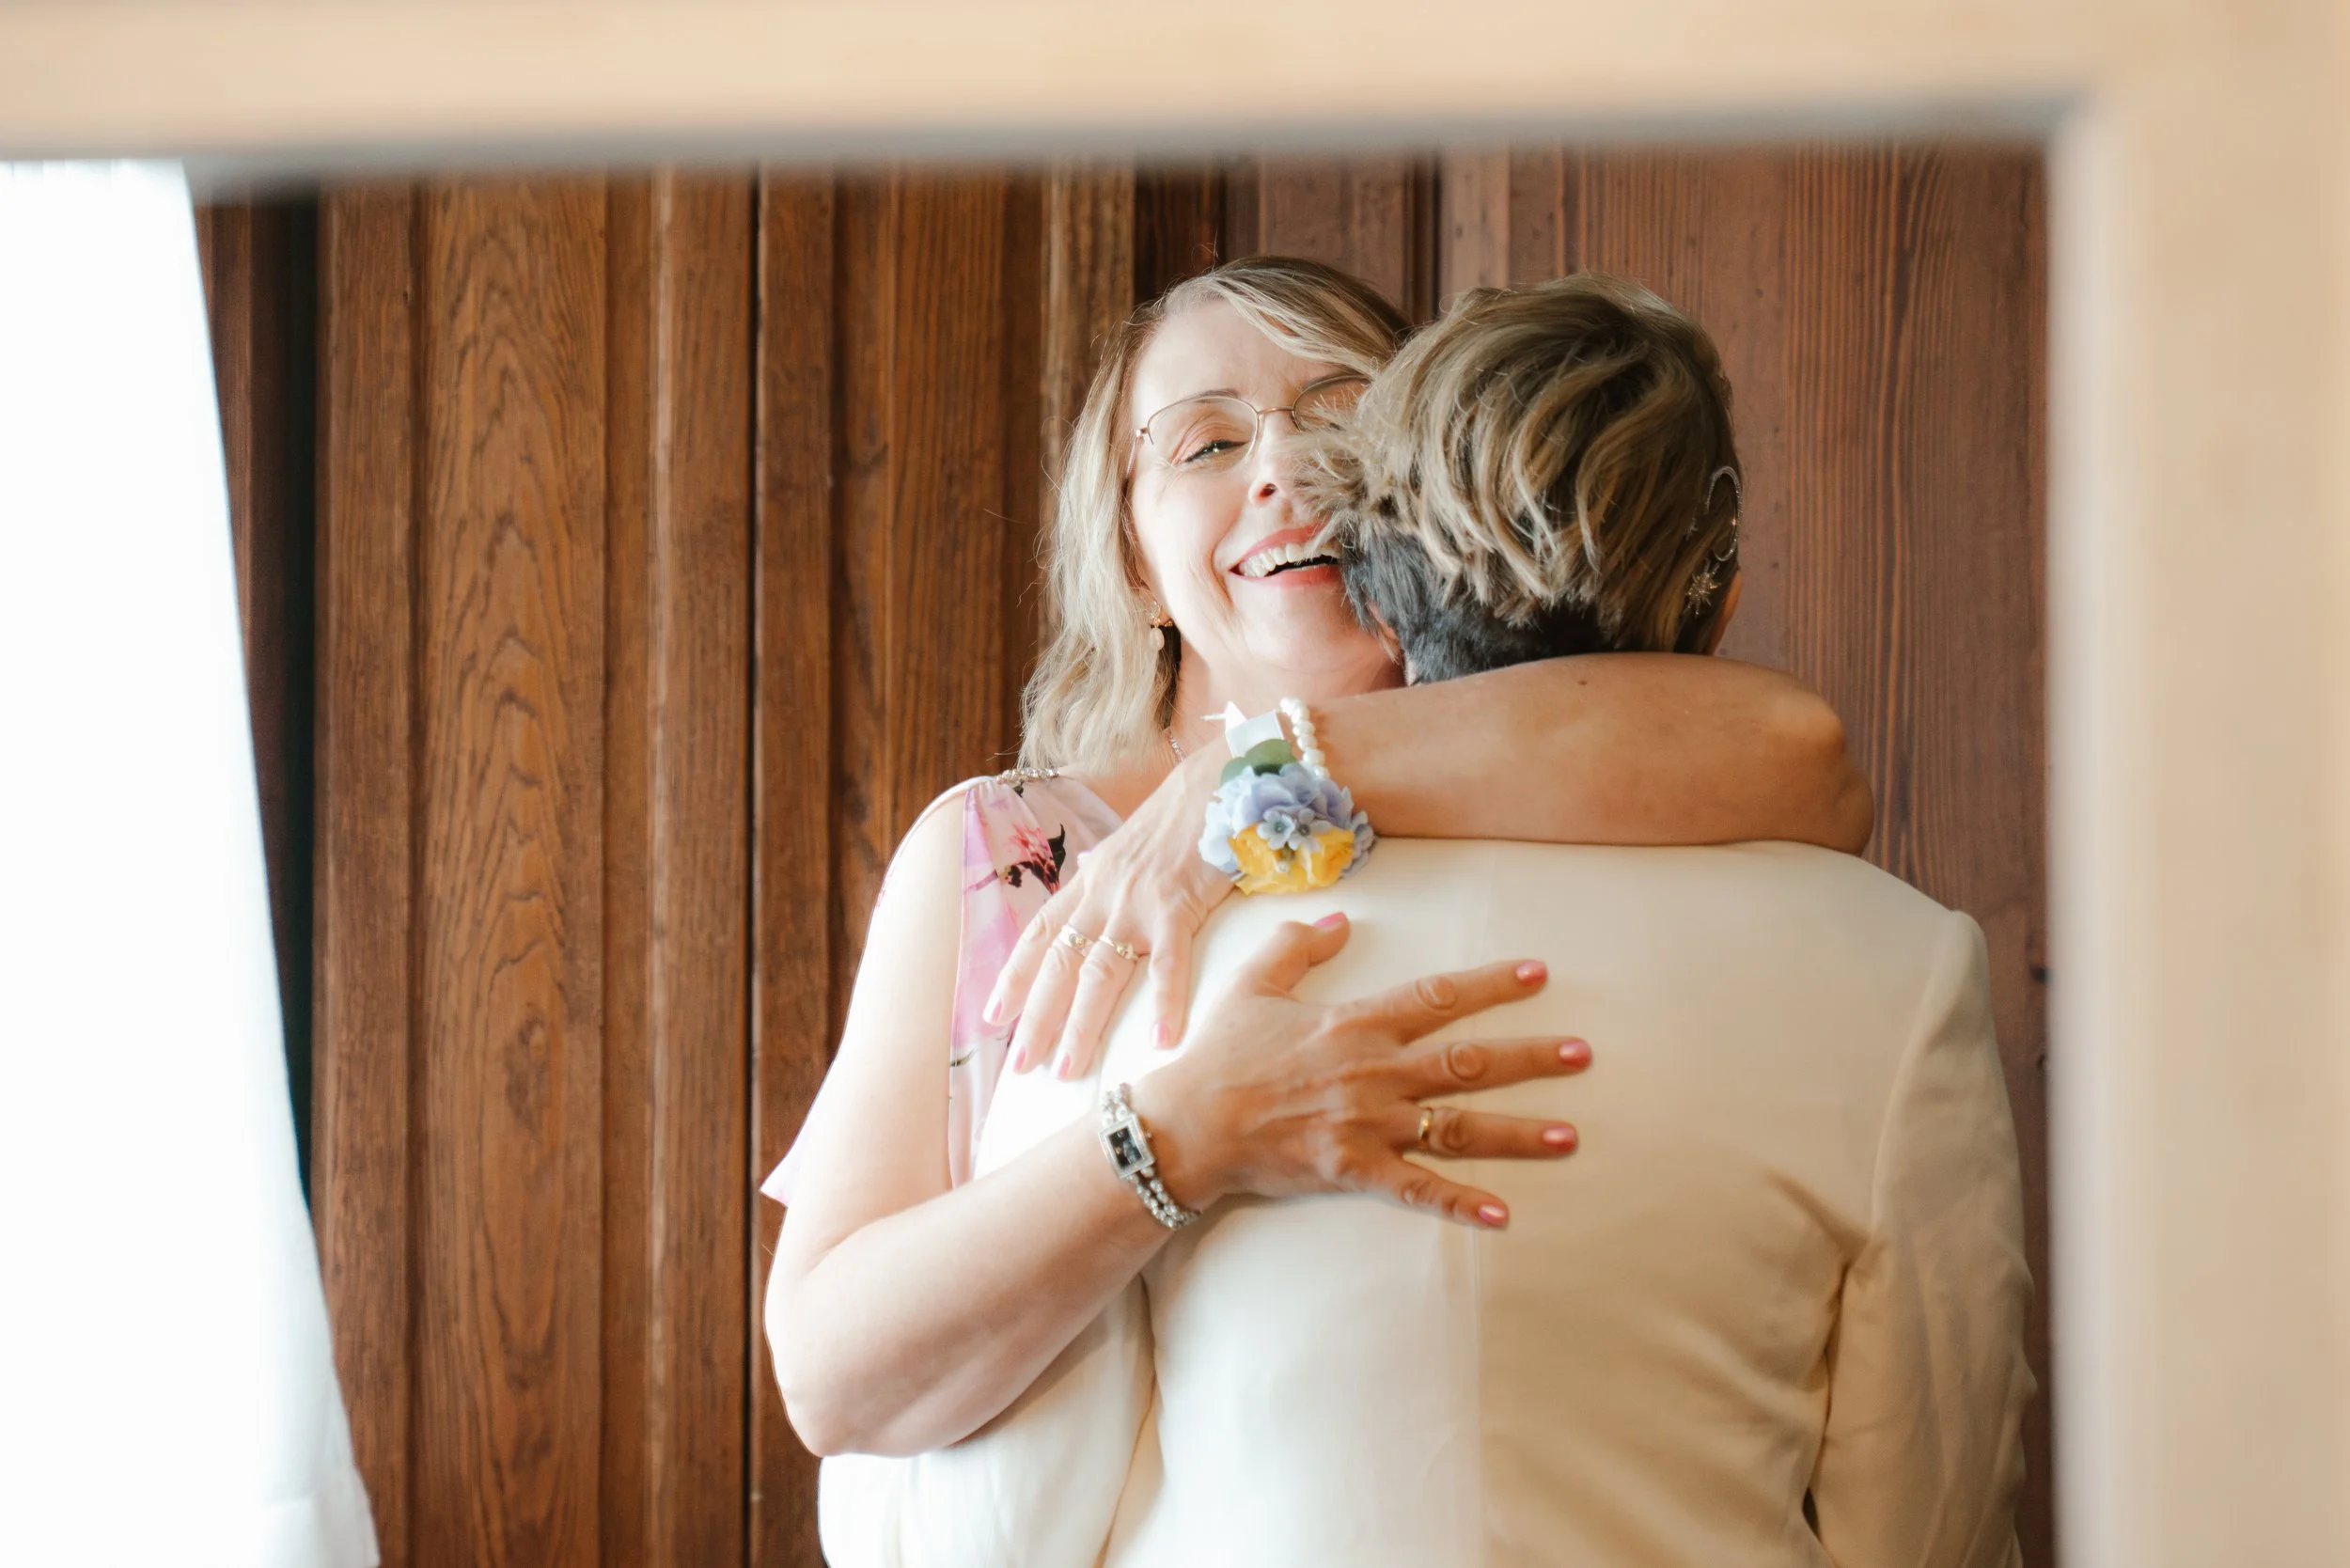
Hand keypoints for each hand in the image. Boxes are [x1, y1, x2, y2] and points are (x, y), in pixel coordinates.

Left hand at [985, 745, 1231, 1078]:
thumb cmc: (1183, 811)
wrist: (1220, 777)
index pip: (1040, 935)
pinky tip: (1160, 1041)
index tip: (992, 1016)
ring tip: (1068, 1069)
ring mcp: (1137, 901)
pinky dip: (1165, 1003)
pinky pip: (1169, 963)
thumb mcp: (1133, 837)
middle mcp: (1103, 894)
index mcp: (1092, 881)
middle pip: (1059, 965)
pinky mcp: (1179, 903)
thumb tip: (1090, 866)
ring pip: (1099, 972)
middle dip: (1036, 1018)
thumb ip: (1109, 862)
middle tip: (1019, 1066)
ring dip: (1081, 1025)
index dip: (1014, 976)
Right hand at [1128, 914, 1591, 1228]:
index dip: (1491, 984)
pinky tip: (1502, 1214)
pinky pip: (1417, 1189)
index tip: (1538, 974)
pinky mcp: (1353, 1169)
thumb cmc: (1218, 1054)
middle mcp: (1373, 1071)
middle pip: (1469, 1061)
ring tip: (1571, 1135)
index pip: (1437, 997)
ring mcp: (1367, 1123)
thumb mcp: (1253, 984)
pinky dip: (1459, 1203)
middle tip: (1583, 1054)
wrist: (1186, 1124)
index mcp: (1355, 1024)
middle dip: (1530, 1057)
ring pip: (1458, 1125)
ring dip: (1517, 1132)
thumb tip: (1338, 921)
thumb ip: (1297, 946)